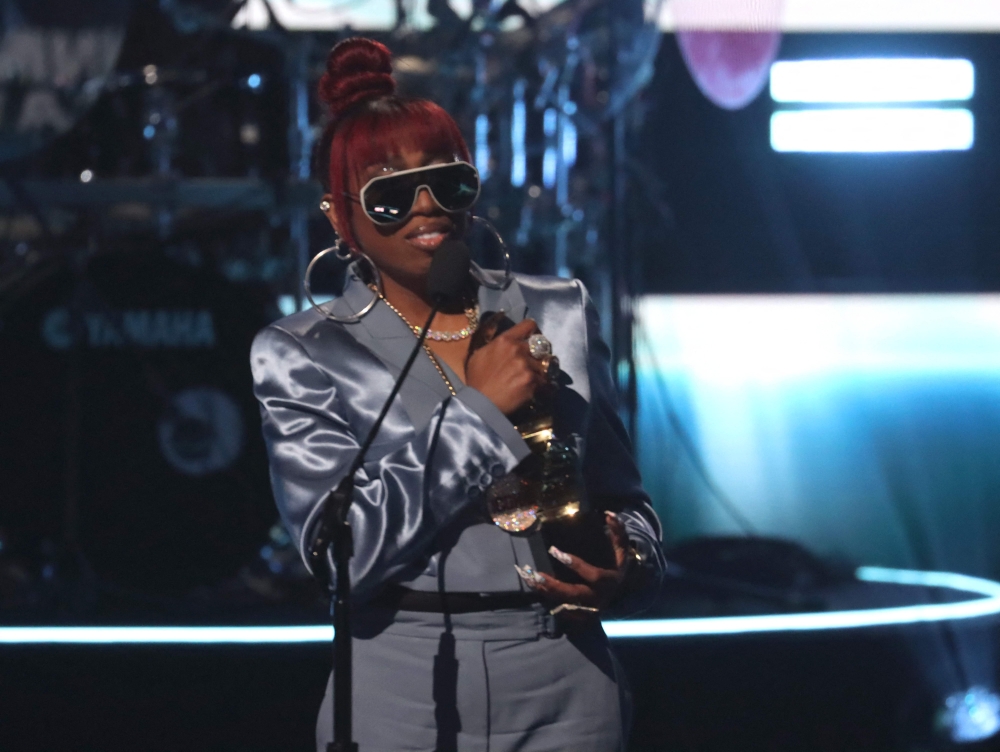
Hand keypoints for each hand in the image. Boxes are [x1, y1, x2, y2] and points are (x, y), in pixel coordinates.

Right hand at [465, 318, 549, 414]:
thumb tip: (502, 327)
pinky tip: (542, 390)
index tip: (535, 339)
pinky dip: (545, 386)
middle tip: (537, 362)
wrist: (480, 403)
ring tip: (538, 378)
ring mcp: (527, 365)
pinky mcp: (533, 381)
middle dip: (540, 353)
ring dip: (543, 371)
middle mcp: (518, 349)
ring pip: (546, 364)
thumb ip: (493, 340)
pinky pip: (547, 381)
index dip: (535, 331)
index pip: (529, 325)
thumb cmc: (477, 379)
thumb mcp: (479, 354)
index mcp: (505, 340)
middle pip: (542, 345)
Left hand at [516, 512, 631, 613]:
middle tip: (536, 574)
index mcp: (609, 580)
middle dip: (554, 586)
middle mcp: (599, 597)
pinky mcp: (579, 614)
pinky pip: (561, 609)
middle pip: (575, 595)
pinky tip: (533, 586)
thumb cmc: (616, 562)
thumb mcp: (621, 547)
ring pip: (564, 604)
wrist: (620, 588)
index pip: (593, 576)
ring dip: (545, 592)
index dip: (575, 565)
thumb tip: (608, 513)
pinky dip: (546, 599)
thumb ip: (618, 530)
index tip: (555, 551)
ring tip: (529, 578)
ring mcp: (588, 608)